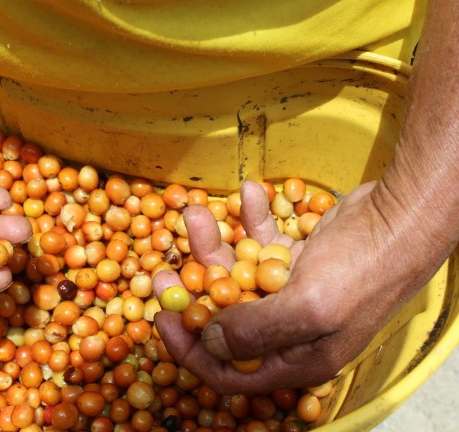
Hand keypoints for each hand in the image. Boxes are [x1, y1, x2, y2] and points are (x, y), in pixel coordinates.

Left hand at [153, 179, 420, 393]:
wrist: (404, 216)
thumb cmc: (365, 268)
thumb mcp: (309, 307)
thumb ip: (256, 331)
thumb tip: (209, 343)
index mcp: (296, 358)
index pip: (230, 371)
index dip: (191, 351)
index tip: (163, 318)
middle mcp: (290, 330)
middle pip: (225, 319)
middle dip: (193, 290)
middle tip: (162, 266)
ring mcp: (292, 293)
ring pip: (236, 276)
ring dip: (213, 246)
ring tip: (196, 212)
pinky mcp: (295, 260)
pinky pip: (260, 245)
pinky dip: (249, 222)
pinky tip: (246, 195)